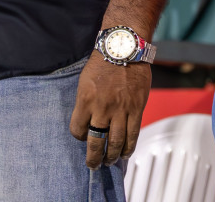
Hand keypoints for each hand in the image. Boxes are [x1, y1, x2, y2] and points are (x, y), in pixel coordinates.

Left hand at [69, 52, 151, 168]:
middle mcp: (102, 108)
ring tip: (110, 162)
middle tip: (93, 165)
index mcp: (85, 101)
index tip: (82, 136)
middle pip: (95, 142)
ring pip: (116, 142)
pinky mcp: (136, 108)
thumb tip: (88, 121)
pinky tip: (126, 152)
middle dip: (93, 158)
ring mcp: (121, 109)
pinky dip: (129, 146)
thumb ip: (85, 103)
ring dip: (112, 156)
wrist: (124, 48)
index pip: (77, 130)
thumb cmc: (103, 62)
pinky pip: (133, 134)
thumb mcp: (85, 82)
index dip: (78, 136)